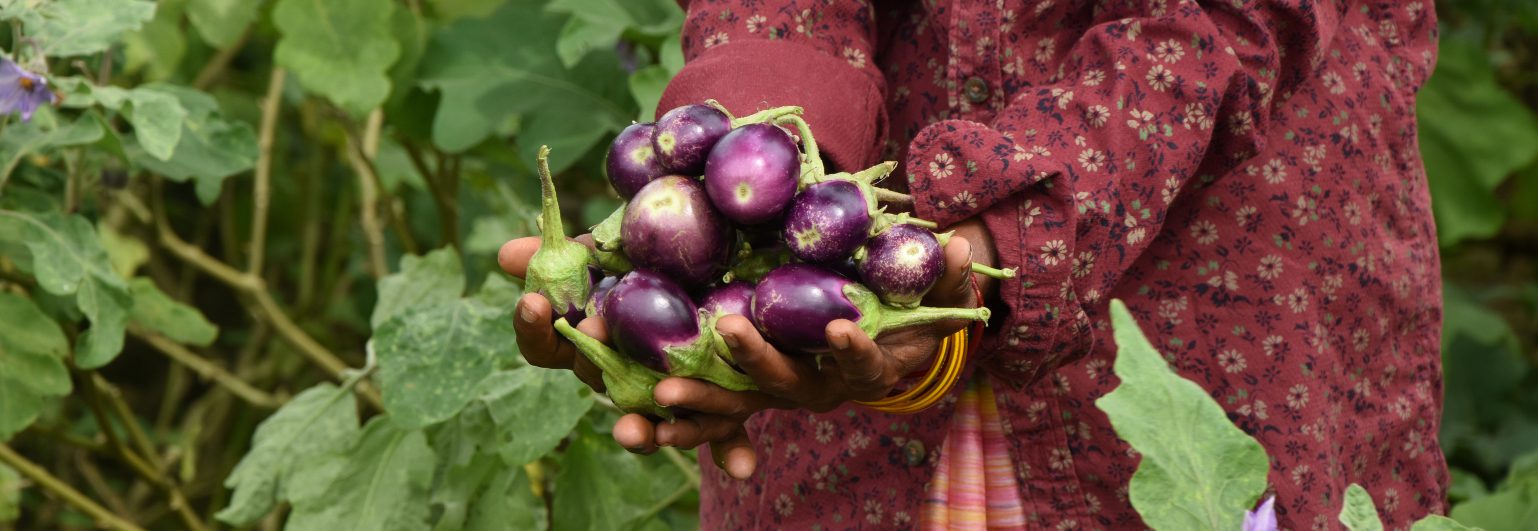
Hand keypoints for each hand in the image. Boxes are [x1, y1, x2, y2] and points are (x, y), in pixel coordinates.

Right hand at [497, 236, 767, 477]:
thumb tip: (506, 253)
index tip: (533, 302)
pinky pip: (722, 438)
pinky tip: (743, 468)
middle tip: (591, 333)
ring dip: (640, 430)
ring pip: (647, 424)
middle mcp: (622, 378)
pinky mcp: (719, 410)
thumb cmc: (657, 270)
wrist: (729, 285)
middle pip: (597, 380)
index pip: (546, 346)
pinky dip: (731, 453)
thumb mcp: (616, 253)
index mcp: (590, 343)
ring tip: (635, 432)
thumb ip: (571, 255)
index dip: (535, 329)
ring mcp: (665, 398)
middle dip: (593, 359)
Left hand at [648, 218, 995, 461]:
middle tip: (727, 330)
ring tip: (660, 396)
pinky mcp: (746, 387)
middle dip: (758, 362)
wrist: (884, 338)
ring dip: (702, 405)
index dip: (853, 351)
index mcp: (865, 369)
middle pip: (787, 386)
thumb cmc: (913, 310)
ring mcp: (779, 390)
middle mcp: (819, 388)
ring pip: (740, 405)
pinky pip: (711, 406)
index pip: (861, 367)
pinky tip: (632, 413)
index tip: (841, 329)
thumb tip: (962, 244)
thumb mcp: (938, 292)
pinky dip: (678, 413)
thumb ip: (949, 275)